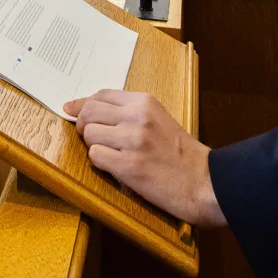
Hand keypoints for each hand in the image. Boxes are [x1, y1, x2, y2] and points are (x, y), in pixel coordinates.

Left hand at [64, 90, 224, 227]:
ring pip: (90, 135)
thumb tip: (85, 107)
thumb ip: (127, 113)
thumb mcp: (157, 120)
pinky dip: (100, 163)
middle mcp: (138, 117)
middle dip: (83, 126)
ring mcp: (133, 141)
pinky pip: (96, 157)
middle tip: (92, 138)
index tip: (72, 111)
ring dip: (94, 146)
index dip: (83, 104)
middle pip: (89, 112)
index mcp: (145, 102)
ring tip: (112, 154)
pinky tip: (116, 167)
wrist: (205, 182)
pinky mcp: (129, 166)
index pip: (101, 95)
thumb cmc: (180, 154)